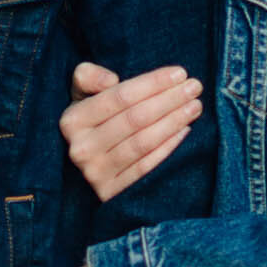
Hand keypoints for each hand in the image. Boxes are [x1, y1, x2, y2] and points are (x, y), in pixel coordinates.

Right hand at [61, 62, 202, 201]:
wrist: (85, 162)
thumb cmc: (91, 120)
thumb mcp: (81, 94)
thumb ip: (88, 76)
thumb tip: (112, 80)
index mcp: (71, 120)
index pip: (119, 97)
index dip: (152, 83)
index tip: (180, 73)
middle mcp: (81, 148)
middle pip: (134, 119)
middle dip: (169, 100)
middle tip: (195, 87)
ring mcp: (95, 173)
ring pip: (143, 142)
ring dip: (173, 122)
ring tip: (195, 107)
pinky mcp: (110, 193)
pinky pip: (146, 166)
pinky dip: (168, 147)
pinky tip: (184, 130)